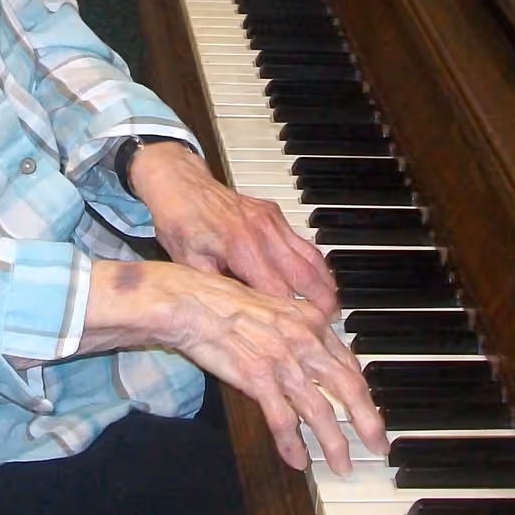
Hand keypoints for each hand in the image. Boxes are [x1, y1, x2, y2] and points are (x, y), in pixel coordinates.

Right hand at [81, 260, 385, 474]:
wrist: (192, 302)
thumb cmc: (225, 303)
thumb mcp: (273, 309)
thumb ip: (298, 331)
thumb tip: (317, 353)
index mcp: (310, 321)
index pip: (348, 363)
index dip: (363, 392)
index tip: (371, 411)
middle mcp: (303, 340)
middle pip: (347, 387)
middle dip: (368, 421)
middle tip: (379, 445)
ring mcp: (282, 360)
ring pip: (320, 410)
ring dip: (334, 442)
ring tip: (342, 464)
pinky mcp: (259, 378)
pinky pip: (283, 420)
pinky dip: (292, 444)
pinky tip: (297, 461)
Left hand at [128, 141, 337, 313]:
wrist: (180, 182)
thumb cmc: (180, 223)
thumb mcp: (188, 262)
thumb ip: (216, 288)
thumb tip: (237, 317)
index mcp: (239, 247)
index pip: (276, 289)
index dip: (291, 314)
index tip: (302, 333)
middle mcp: (261, 231)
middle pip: (303, 272)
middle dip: (320, 300)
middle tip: (331, 323)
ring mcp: (270, 220)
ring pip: (309, 254)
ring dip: (325, 281)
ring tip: (334, 305)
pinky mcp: (273, 212)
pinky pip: (301, 240)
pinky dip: (315, 261)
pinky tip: (321, 278)